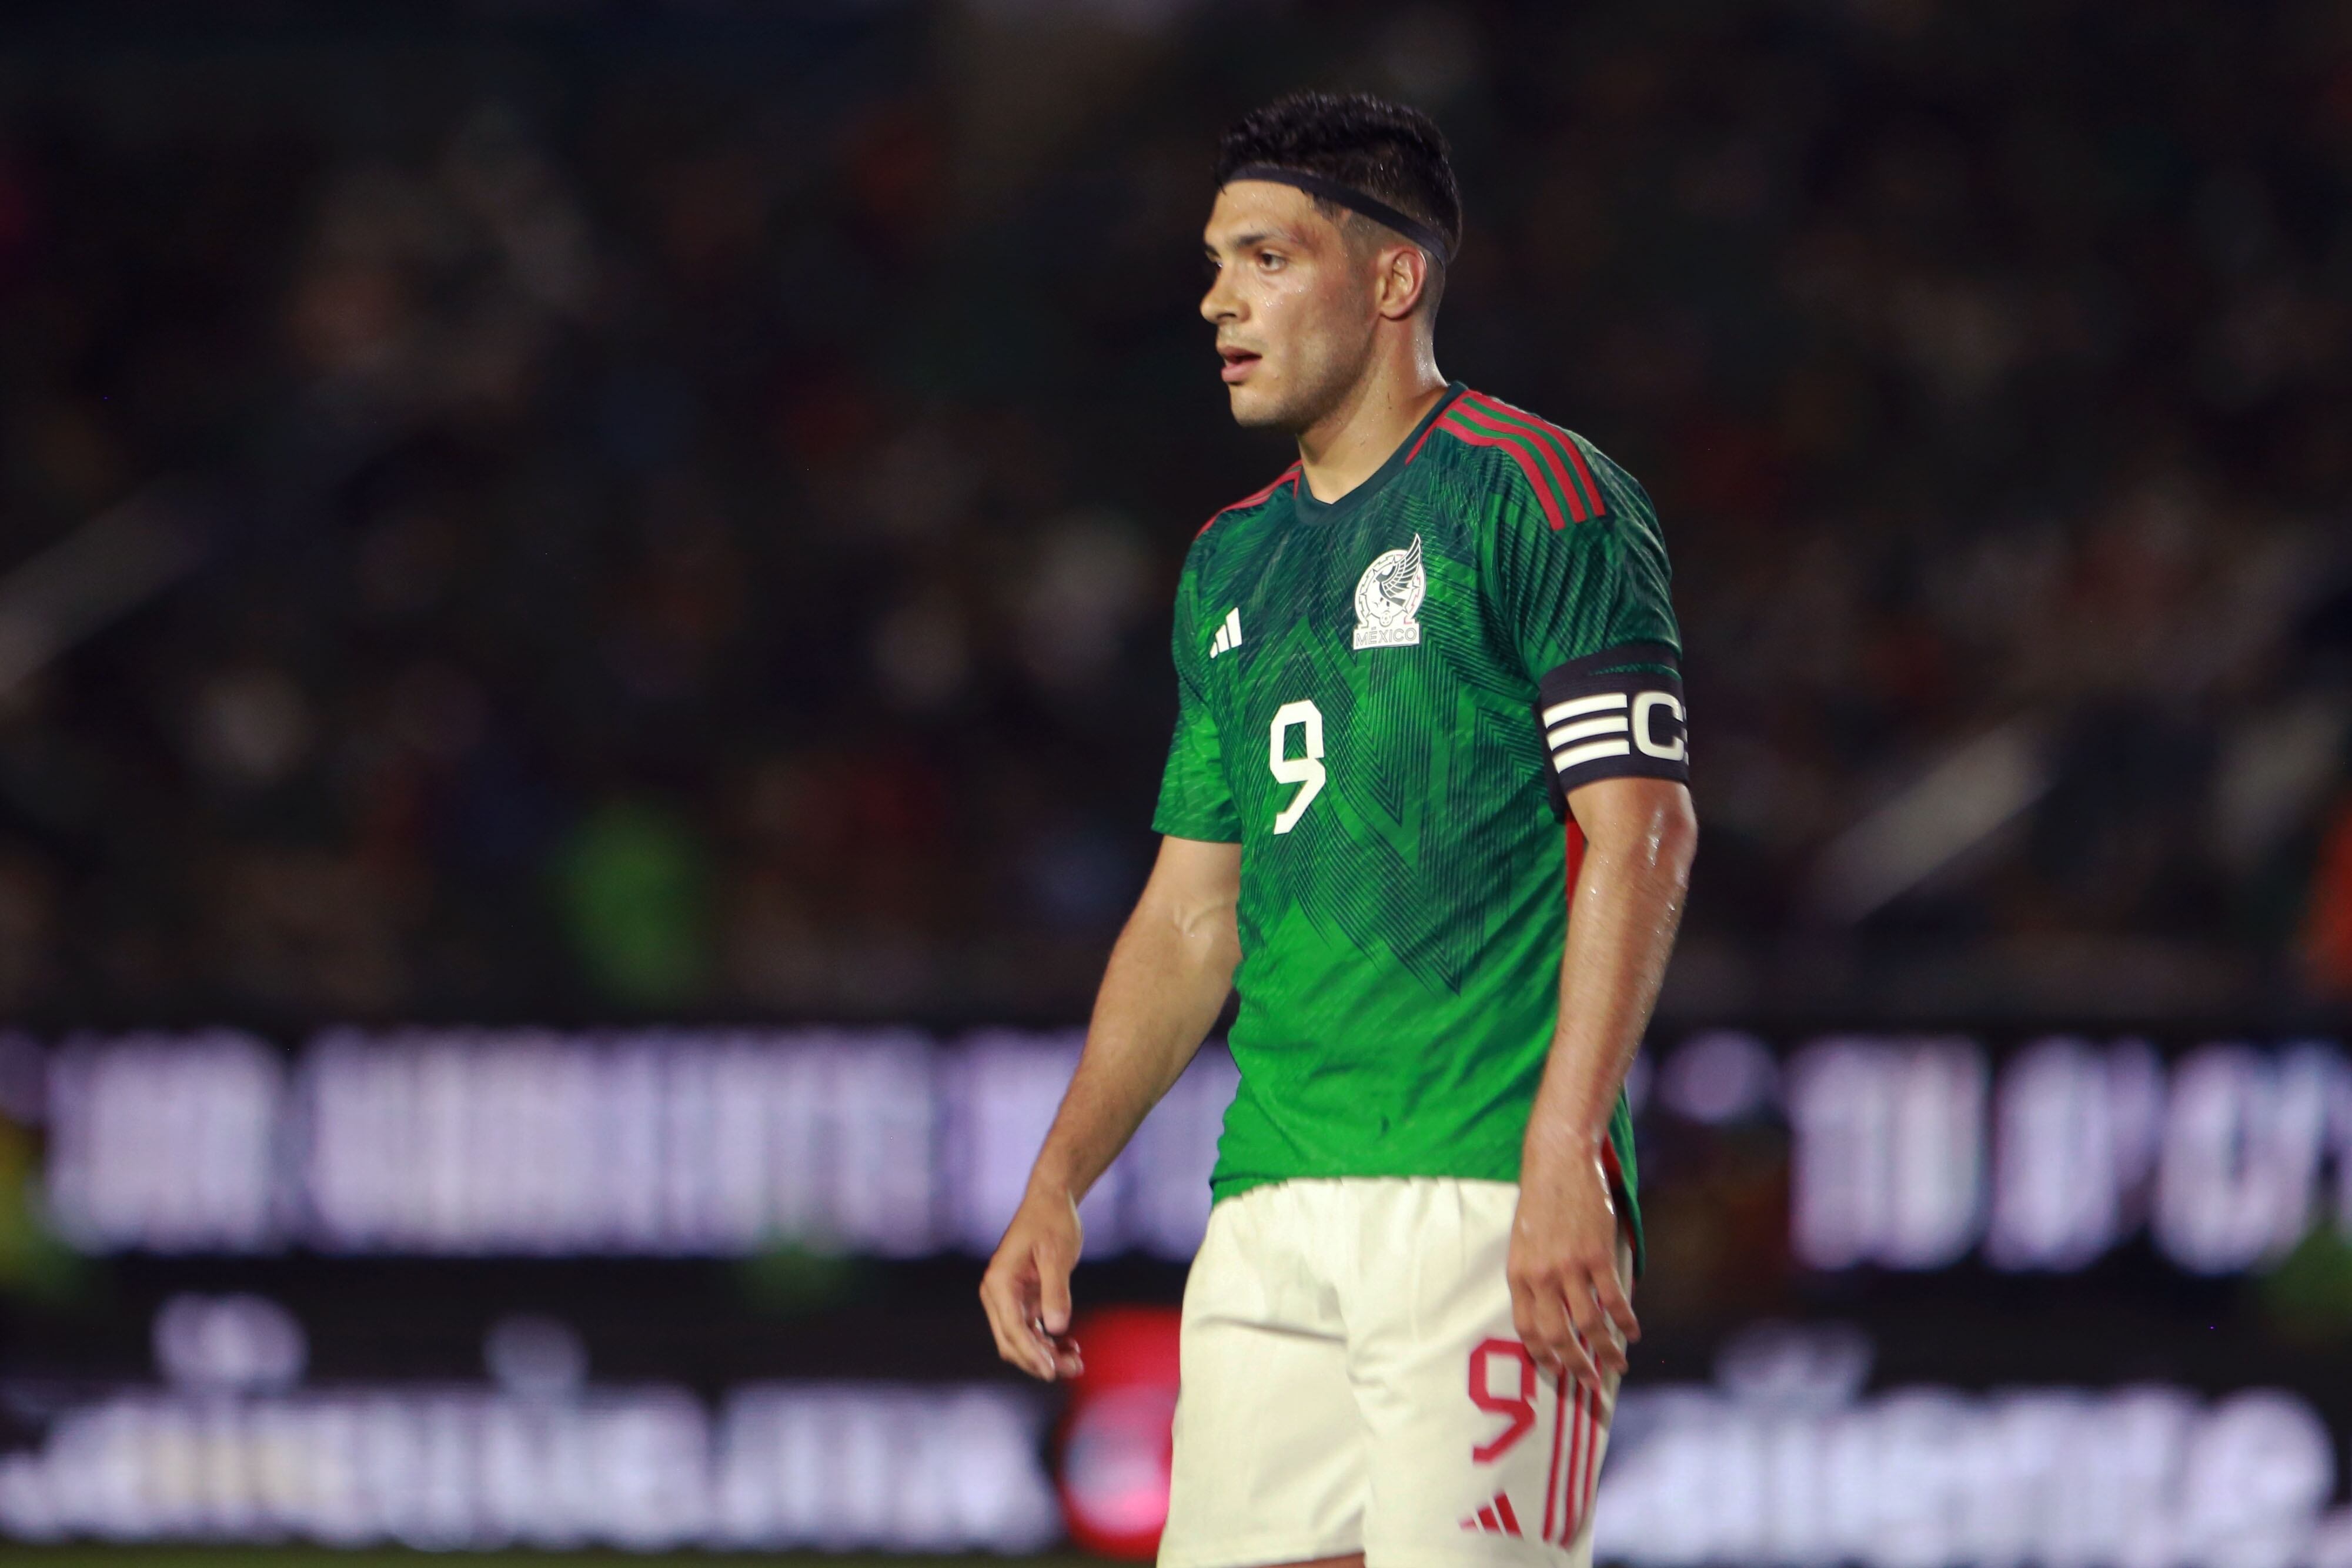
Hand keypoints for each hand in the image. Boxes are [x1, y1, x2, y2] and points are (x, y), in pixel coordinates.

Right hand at [979, 1187, 1085, 1380]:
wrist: (1050, 1201)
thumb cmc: (1052, 1222)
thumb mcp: (1057, 1256)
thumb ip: (1056, 1291)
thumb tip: (1056, 1328)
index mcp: (999, 1283)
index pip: (1012, 1329)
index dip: (1031, 1353)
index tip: (1051, 1371)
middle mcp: (996, 1294)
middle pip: (1012, 1342)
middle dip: (1040, 1360)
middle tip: (1074, 1368)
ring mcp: (1007, 1298)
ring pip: (1021, 1340)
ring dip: (1045, 1355)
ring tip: (1076, 1362)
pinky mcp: (1021, 1299)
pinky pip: (1030, 1331)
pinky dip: (1046, 1342)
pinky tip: (1069, 1346)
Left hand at [1508, 1144, 1638, 1393]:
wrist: (1558, 1161)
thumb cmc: (1541, 1200)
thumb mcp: (1523, 1241)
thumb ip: (1532, 1276)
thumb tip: (1549, 1311)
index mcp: (1518, 1274)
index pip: (1526, 1330)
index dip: (1542, 1356)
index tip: (1556, 1372)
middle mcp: (1541, 1276)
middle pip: (1558, 1336)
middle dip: (1576, 1366)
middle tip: (1591, 1383)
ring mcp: (1570, 1267)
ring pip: (1589, 1325)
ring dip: (1606, 1350)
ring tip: (1618, 1364)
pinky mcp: (1597, 1256)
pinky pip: (1613, 1300)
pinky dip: (1625, 1321)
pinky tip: (1632, 1332)